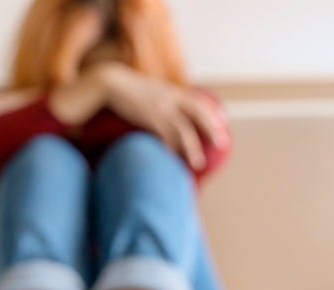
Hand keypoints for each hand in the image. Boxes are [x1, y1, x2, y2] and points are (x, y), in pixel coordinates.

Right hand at [102, 64, 229, 169]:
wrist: (111, 83)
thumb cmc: (127, 88)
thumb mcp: (150, 88)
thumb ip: (162, 96)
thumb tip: (166, 105)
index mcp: (172, 92)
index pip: (199, 102)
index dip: (212, 113)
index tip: (222, 123)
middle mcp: (171, 99)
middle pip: (198, 114)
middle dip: (212, 130)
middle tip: (221, 144)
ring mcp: (161, 109)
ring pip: (184, 131)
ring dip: (193, 148)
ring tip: (198, 163)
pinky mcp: (149, 119)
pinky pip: (164, 138)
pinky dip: (171, 150)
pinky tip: (174, 160)